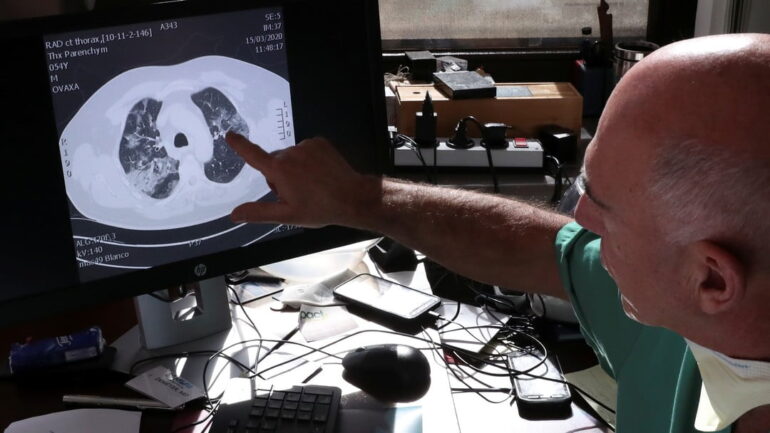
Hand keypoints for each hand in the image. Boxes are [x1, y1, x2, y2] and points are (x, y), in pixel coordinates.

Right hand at [225, 132, 380, 227]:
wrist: (352, 197)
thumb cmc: (320, 208)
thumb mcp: (287, 215)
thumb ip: (258, 212)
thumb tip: (235, 214)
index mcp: (279, 170)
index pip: (253, 155)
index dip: (240, 145)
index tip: (230, 135)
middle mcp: (290, 153)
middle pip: (275, 163)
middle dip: (280, 176)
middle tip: (297, 193)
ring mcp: (307, 146)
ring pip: (292, 157)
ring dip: (296, 169)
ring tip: (312, 186)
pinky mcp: (320, 143)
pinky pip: (307, 150)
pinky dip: (310, 161)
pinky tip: (320, 175)